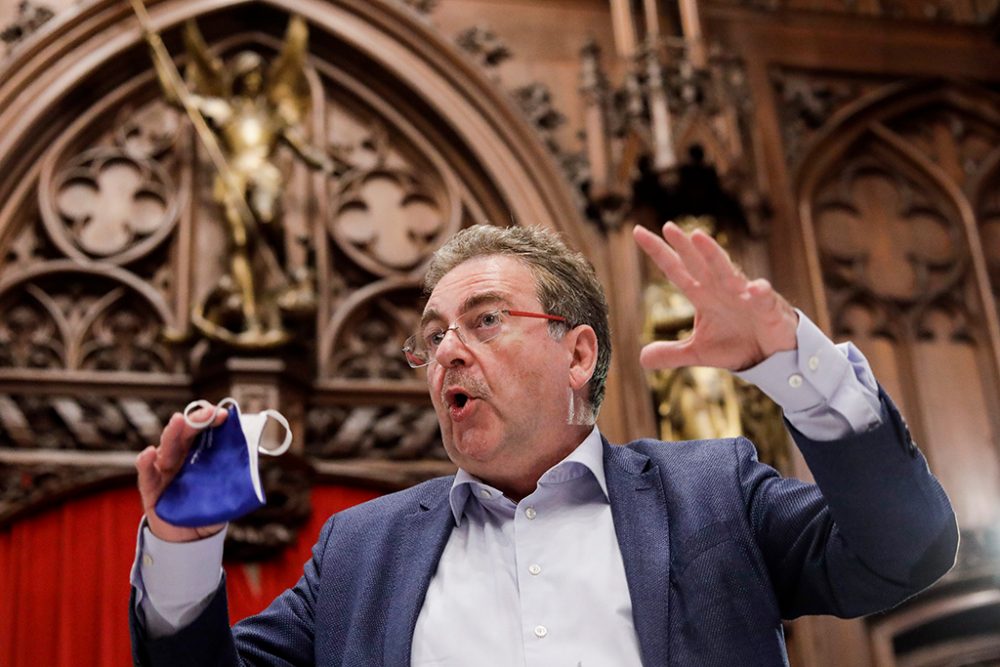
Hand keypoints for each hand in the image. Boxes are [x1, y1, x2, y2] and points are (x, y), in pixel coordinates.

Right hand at [135, 406, 227, 541]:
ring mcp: (163, 472)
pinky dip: (146, 463)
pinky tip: (149, 453)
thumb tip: (256, 458)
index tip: (223, 414)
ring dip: (172, 433)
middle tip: (206, 412)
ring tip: (178, 421)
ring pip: (166, 449)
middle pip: (184, 435)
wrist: (190, 539)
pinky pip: (146, 475)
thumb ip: (236, 476)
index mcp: (197, 456)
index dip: (210, 420)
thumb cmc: (206, 510)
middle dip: (195, 421)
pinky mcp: (151, 490)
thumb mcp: (225, 492)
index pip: (202, 432)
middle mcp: (179, 459)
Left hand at [633, 222, 797, 371]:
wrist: (772, 355)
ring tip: (698, 237)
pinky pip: (764, 299)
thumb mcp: (699, 352)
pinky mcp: (768, 310)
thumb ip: (671, 354)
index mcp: (703, 295)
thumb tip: (641, 359)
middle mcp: (721, 289)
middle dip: (684, 246)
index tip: (638, 232)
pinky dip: (759, 293)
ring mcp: (745, 297)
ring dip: (713, 255)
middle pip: (699, 264)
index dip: (659, 252)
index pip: (676, 270)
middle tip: (667, 227)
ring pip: (727, 272)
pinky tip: (754, 288)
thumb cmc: (736, 344)